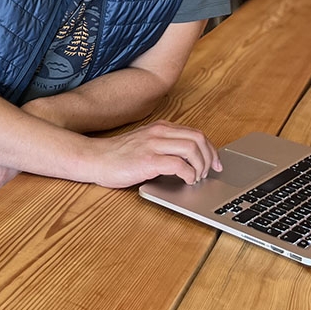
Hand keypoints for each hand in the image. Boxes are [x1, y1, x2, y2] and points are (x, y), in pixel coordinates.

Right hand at [90, 120, 221, 187]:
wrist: (95, 158)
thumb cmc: (117, 155)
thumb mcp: (144, 143)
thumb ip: (164, 145)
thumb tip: (188, 159)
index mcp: (160, 128)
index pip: (196, 133)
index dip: (211, 150)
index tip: (215, 164)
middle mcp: (159, 133)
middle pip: (198, 139)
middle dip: (210, 158)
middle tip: (209, 173)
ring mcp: (153, 145)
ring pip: (192, 149)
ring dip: (200, 167)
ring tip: (197, 178)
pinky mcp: (148, 160)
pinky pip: (179, 165)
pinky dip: (188, 174)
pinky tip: (186, 181)